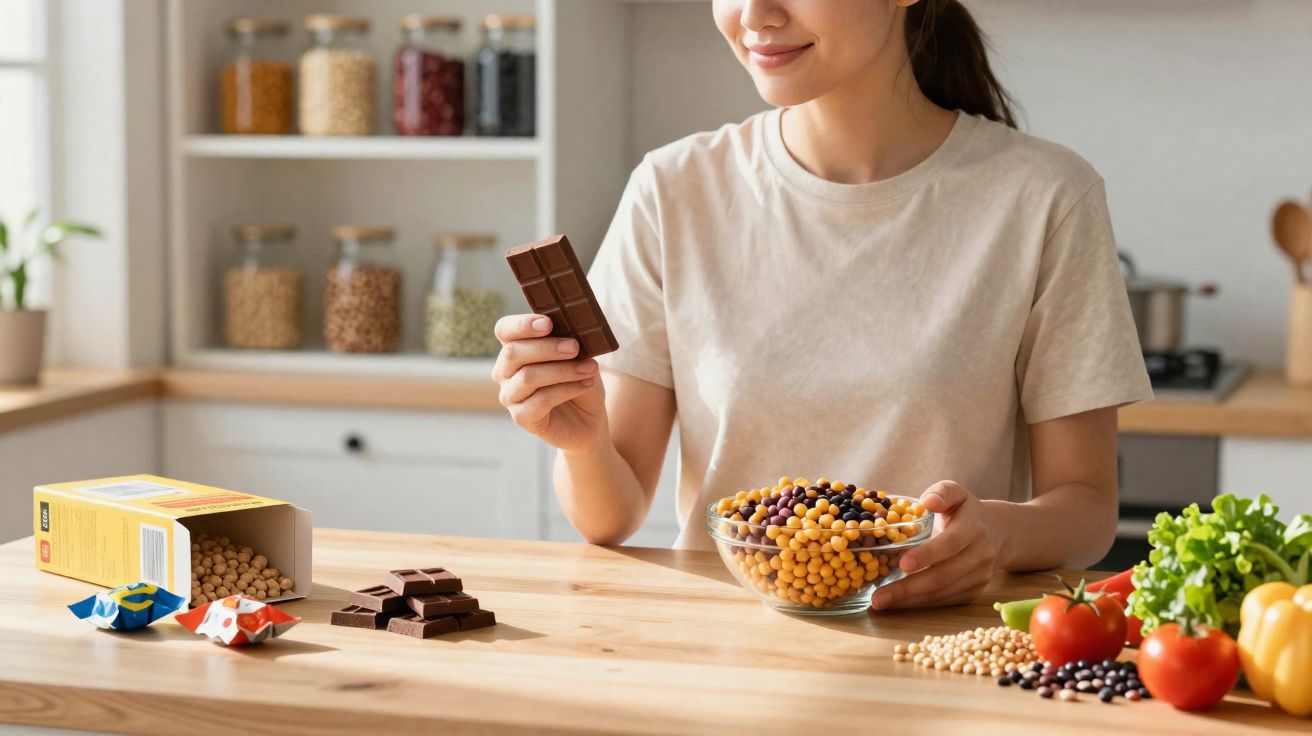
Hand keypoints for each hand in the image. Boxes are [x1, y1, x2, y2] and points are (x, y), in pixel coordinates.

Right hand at [492, 314, 607, 452]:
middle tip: (575, 347)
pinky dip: (567, 389)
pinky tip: (586, 384)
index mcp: (515, 348)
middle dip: (547, 347)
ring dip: (562, 370)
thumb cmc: (579, 380)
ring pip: (528, 377)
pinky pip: (541, 400)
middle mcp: (505, 372)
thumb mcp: (579, 356)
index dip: (522, 324)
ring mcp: (510, 396)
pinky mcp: (521, 417)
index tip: (548, 323)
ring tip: (589, 368)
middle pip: (513, 352)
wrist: (588, 419)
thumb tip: (576, 330)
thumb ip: (570, 341)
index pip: (505, 330)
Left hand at [869, 481, 998, 609]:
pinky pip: (945, 600)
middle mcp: (981, 554)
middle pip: (943, 575)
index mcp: (973, 527)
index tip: (903, 564)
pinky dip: (920, 603)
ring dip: (910, 600)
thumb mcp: (955, 493)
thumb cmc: (964, 511)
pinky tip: (898, 603)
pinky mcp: (975, 591)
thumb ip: (942, 492)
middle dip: (909, 588)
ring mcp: (980, 576)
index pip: (950, 543)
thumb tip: (927, 502)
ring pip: (942, 592)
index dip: (927, 555)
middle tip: (878, 597)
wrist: (997, 532)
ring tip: (881, 602)